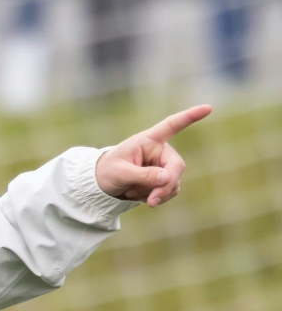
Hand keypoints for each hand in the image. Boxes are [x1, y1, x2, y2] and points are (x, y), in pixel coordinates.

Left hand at [95, 104, 211, 206]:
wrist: (103, 185)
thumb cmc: (108, 172)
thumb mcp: (120, 174)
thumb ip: (143, 175)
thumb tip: (168, 178)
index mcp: (148, 141)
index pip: (171, 126)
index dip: (190, 117)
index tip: (207, 108)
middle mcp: (160, 151)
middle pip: (176, 167)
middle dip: (165, 186)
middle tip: (151, 201)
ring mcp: (164, 165)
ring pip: (174, 183)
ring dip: (157, 193)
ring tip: (133, 193)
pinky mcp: (165, 179)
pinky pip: (169, 191)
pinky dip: (157, 197)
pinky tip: (141, 197)